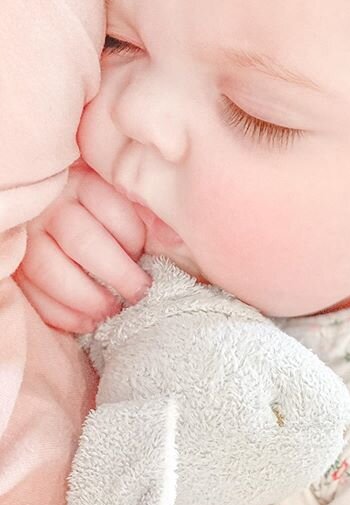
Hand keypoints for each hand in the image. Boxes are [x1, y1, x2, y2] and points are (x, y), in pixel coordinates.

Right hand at [14, 160, 151, 333]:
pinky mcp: (16, 263)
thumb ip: (152, 217)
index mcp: (86, 183)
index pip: (114, 211)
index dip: (135, 241)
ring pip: (50, 269)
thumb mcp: (128, 202)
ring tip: (112, 311)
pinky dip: (60, 314)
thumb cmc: (105, 212)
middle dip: (118, 275)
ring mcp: (28, 235)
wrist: (58, 212)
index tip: (147, 258)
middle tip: (140, 294)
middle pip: (83, 241)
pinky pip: (31, 293)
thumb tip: (178, 239)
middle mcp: (53, 205)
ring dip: (86, 298)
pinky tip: (86, 321)